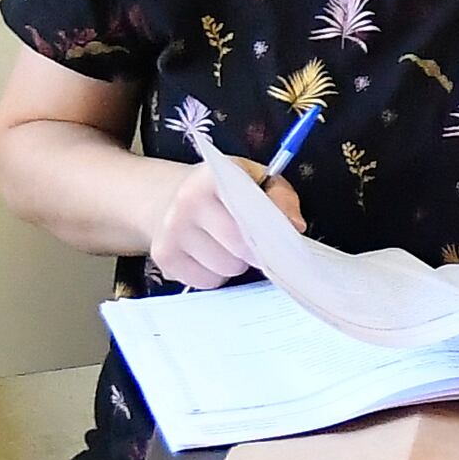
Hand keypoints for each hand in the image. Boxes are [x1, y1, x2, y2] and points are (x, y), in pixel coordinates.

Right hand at [141, 157, 303, 288]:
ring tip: (227, 247)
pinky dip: (215, 275)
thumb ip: (280, 196)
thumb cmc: (220, 190)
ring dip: (234, 265)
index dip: (269, 232)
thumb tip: (294, 225)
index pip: (248, 214)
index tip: (281, 242)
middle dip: (254, 253)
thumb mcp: (253, 178)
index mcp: (211, 178)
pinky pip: (205, 282)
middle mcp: (186, 203)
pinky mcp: (163, 258)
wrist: (165, 195)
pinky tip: (209, 256)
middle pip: (238, 249)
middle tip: (254, 243)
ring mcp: (170, 232)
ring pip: (223, 270)